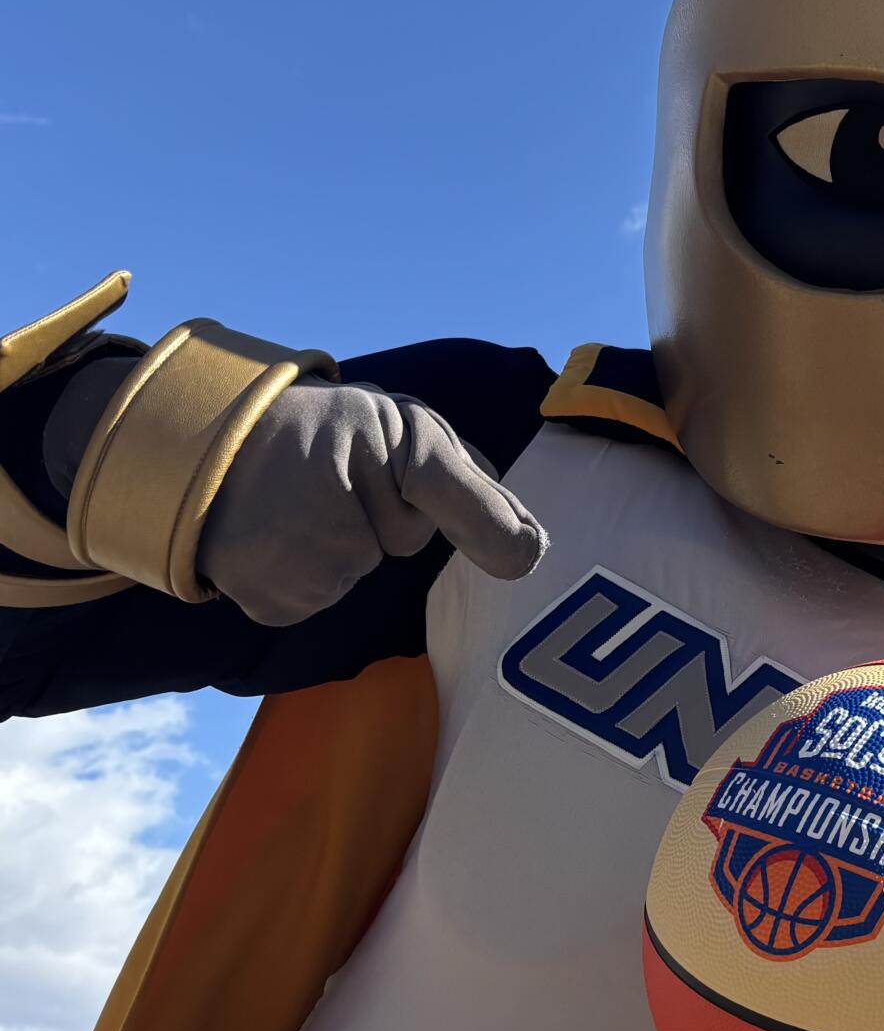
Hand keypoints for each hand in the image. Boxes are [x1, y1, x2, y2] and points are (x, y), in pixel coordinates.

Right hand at [198, 380, 547, 624]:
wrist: (208, 439)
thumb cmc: (325, 432)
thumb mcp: (398, 430)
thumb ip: (463, 480)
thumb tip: (527, 545)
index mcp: (380, 432)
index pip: (436, 476)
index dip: (486, 519)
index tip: (526, 554)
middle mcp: (337, 481)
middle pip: (404, 538)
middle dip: (382, 516)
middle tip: (333, 476)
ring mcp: (298, 541)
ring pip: (355, 571)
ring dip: (337, 548)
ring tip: (294, 501)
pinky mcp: (269, 590)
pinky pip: (312, 600)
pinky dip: (299, 577)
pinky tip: (271, 535)